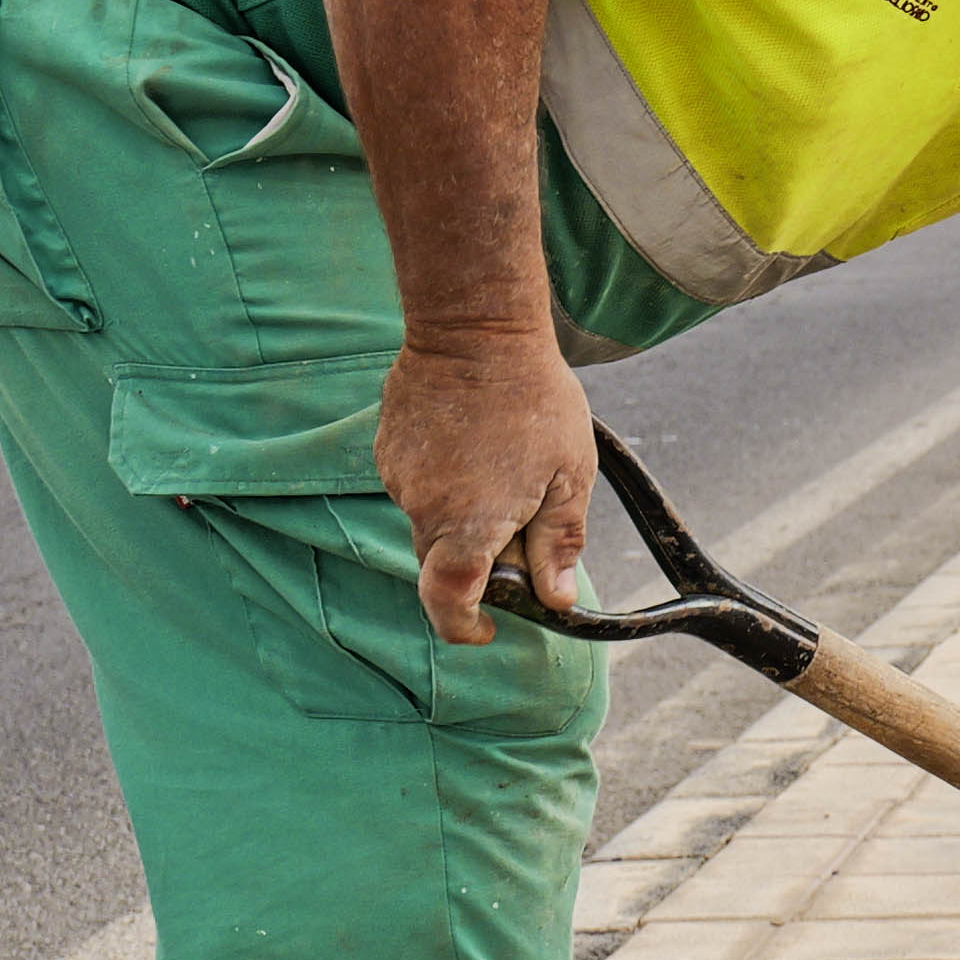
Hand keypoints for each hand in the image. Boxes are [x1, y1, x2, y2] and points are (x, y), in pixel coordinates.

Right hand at [381, 334, 598, 644]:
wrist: (475, 329)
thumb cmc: (535, 400)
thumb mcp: (570, 476)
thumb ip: (559, 542)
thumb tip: (556, 599)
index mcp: (469, 524)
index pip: (449, 602)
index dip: (465, 627)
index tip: (488, 629)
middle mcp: (424, 509)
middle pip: (445, 564)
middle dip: (482, 561)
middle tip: (525, 519)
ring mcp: (400, 479)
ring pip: (433, 523)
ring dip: (466, 515)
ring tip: (505, 462)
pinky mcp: (389, 451)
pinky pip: (420, 487)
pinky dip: (448, 482)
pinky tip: (476, 442)